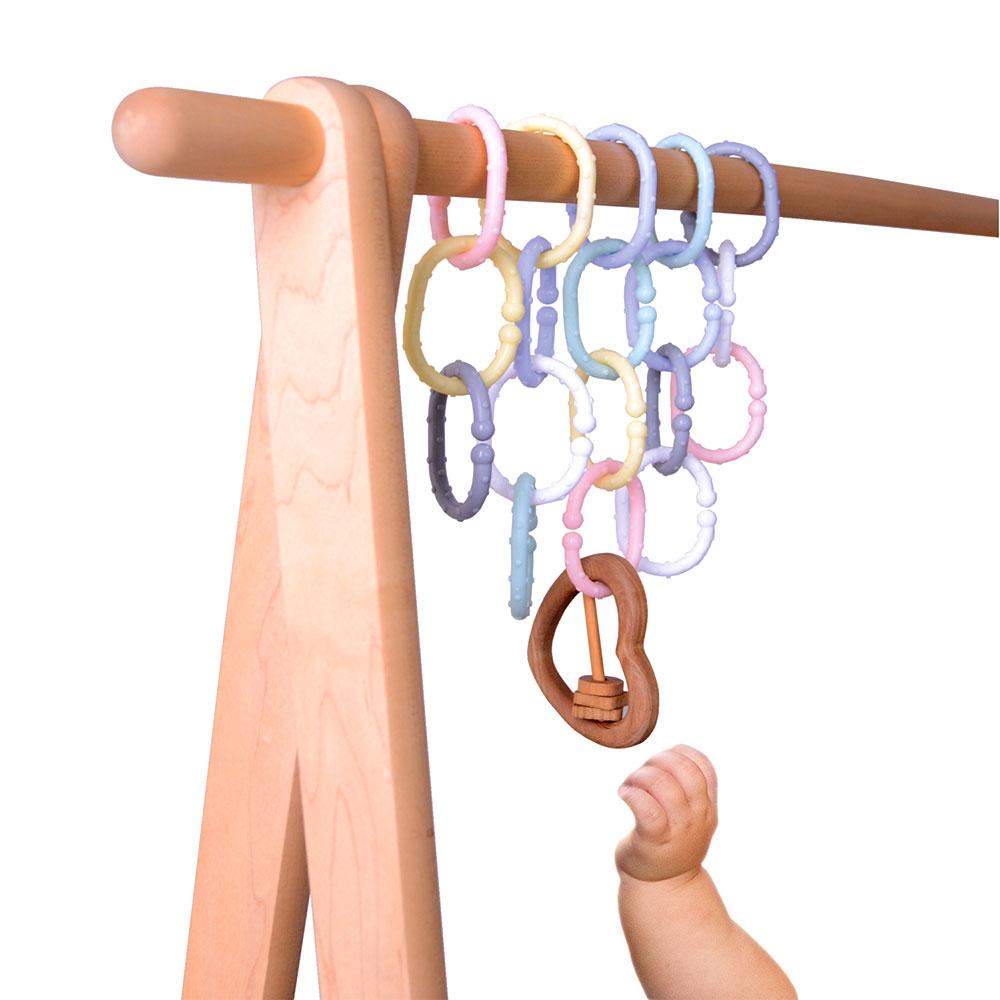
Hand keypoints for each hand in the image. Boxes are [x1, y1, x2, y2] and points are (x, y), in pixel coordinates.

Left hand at [615, 745, 718, 883]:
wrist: (663, 888)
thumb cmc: (671, 842)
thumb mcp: (692, 815)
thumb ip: (689, 788)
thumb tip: (673, 752)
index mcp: (707, 806)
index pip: (702, 765)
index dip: (678, 754)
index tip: (660, 762)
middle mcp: (698, 817)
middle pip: (684, 770)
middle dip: (658, 760)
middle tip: (641, 772)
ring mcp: (679, 830)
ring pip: (663, 785)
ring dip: (640, 775)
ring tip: (629, 784)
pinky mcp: (654, 841)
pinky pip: (647, 808)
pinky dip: (633, 794)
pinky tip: (624, 794)